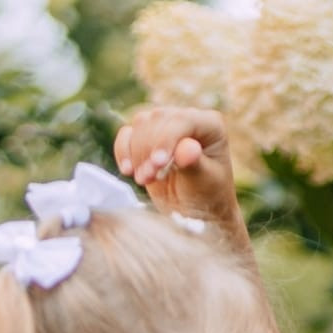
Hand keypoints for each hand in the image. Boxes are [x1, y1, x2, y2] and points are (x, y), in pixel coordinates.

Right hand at [113, 107, 241, 230]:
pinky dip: (123, 151)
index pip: (182, 120)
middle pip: (158, 119)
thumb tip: (186, 147)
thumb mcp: (205, 183)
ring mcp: (165, 126)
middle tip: (147, 179)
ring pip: (140, 124)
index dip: (167, 139)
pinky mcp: (146, 139)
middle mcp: (187, 119)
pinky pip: (126, 134)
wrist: (194, 213)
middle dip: (148, 149)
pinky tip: (128, 171)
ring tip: (143, 180)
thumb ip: (195, 163)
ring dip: (136, 153)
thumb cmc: (207, 197)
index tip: (157, 164)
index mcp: (210, 124)